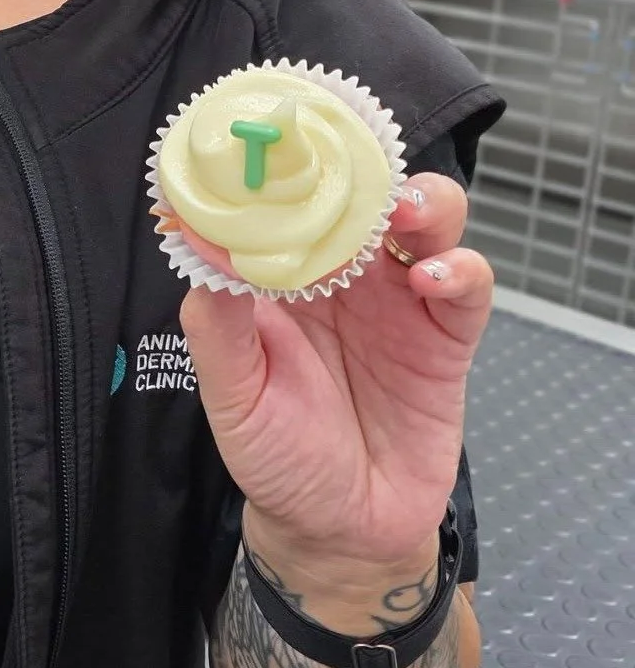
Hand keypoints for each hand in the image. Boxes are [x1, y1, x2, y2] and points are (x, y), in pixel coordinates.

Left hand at [178, 174, 492, 578]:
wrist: (340, 529)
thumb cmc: (276, 457)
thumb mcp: (233, 396)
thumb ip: (218, 326)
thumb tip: (200, 249)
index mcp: (283, 279)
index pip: (289, 203)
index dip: (289, 167)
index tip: (282, 138)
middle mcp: (343, 278)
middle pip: (365, 195)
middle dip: (366, 168)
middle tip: (358, 163)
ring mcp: (398, 301)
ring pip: (426, 222)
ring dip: (423, 201)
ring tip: (403, 210)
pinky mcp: (446, 336)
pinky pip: (467, 285)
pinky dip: (459, 268)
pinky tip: (432, 279)